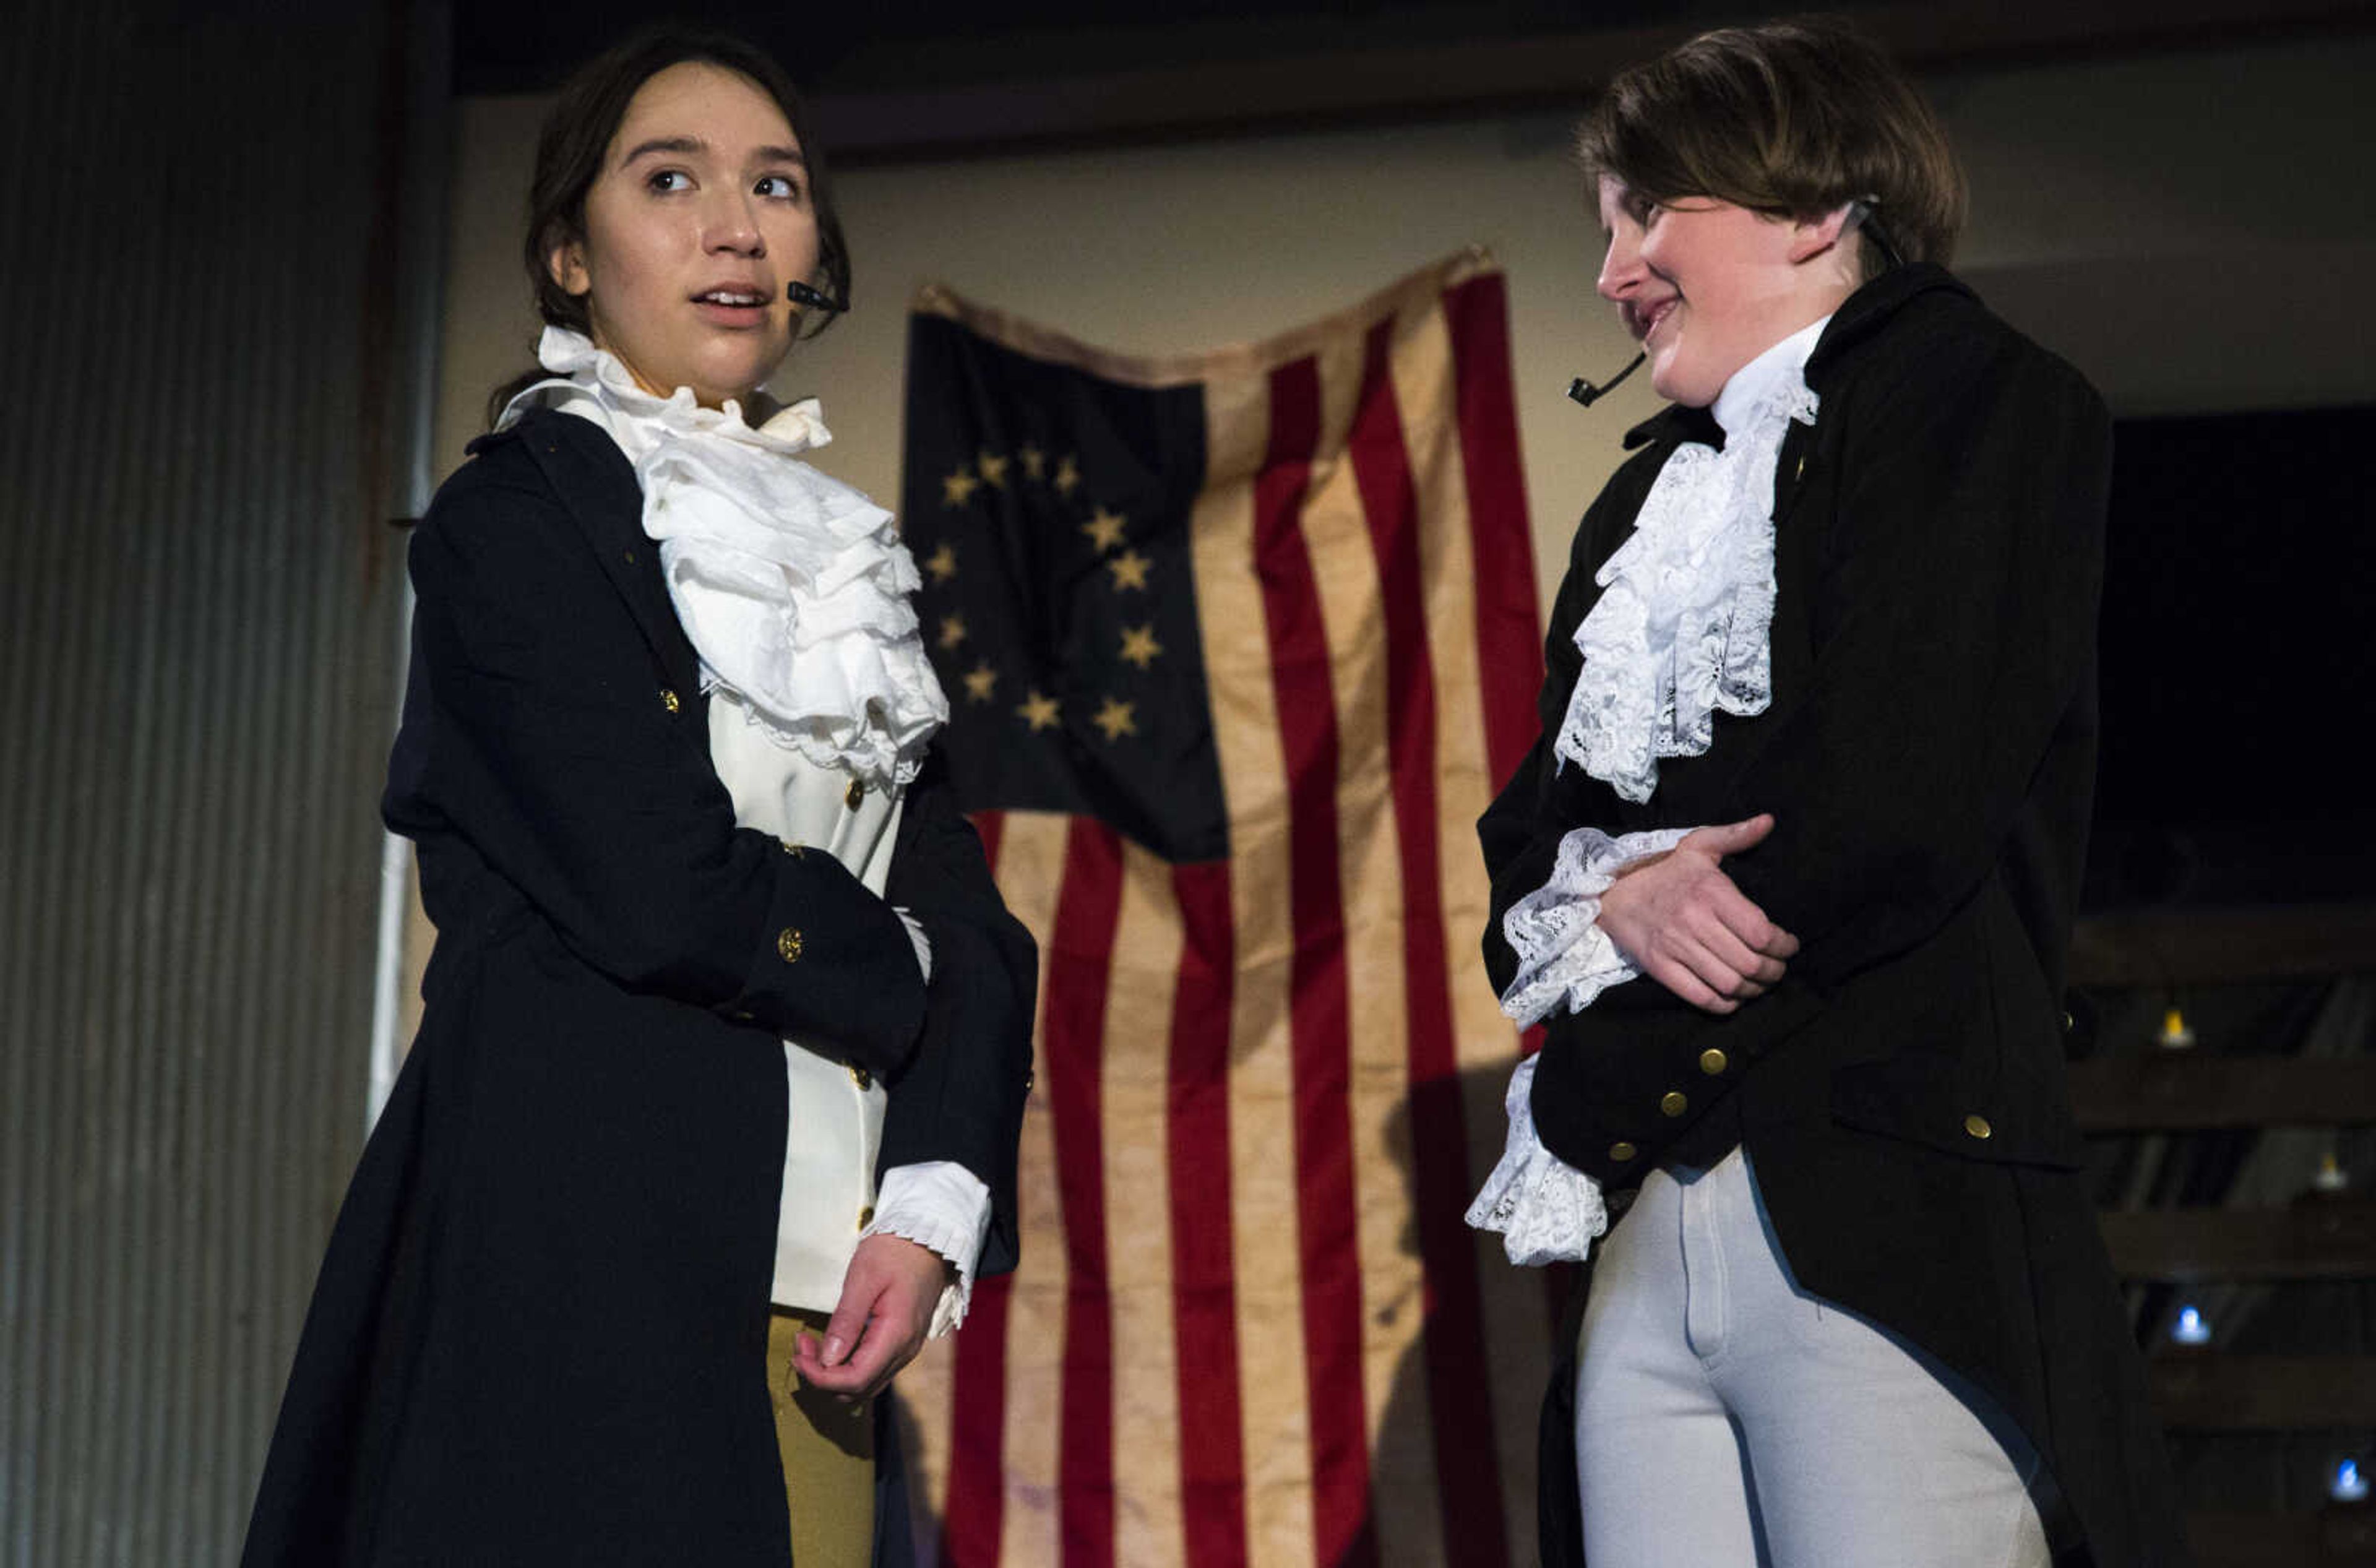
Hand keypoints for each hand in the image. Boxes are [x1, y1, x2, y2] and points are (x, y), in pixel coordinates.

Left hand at [794, 1233, 951, 1401]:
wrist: (929, 1240)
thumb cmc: (896, 1252)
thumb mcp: (864, 1277)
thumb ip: (846, 1320)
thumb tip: (828, 1359)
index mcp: (896, 1335)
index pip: (854, 1379)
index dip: (820, 1377)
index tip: (798, 1356)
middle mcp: (904, 1350)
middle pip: (858, 1389)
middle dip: (822, 1377)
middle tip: (802, 1346)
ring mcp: (906, 1349)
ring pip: (864, 1384)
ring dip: (833, 1374)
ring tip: (812, 1344)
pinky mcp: (902, 1343)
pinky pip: (872, 1369)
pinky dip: (847, 1366)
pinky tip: (834, 1344)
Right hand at [1596, 815, 1799, 1013]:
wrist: (1613, 892)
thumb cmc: (1664, 870)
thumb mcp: (1697, 846)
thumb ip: (1735, 835)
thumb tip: (1769, 821)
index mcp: (1710, 892)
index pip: (1761, 933)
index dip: (1783, 946)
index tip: (1789, 946)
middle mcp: (1694, 922)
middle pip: (1749, 963)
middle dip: (1774, 972)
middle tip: (1779, 969)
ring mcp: (1676, 947)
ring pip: (1729, 983)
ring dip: (1754, 990)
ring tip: (1760, 983)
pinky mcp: (1660, 967)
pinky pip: (1701, 997)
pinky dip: (1725, 1004)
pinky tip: (1734, 997)